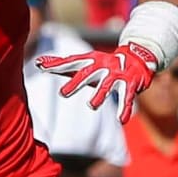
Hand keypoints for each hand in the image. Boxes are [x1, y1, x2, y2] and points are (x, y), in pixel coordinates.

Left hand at [35, 42, 157, 121]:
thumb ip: (63, 65)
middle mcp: (103, 66)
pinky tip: (121, 120)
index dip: (56, 65)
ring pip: (107, 86)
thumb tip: (39, 63)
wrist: (138, 57)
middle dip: (76, 83)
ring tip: (91, 106)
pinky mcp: (131, 85)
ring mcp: (118, 75)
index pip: (71, 62)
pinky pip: (127, 99)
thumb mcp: (86, 62)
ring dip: (100, 95)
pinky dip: (124, 109)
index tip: (41, 66)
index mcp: (91, 60)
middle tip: (63, 93)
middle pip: (87, 74)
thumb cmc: (105, 63)